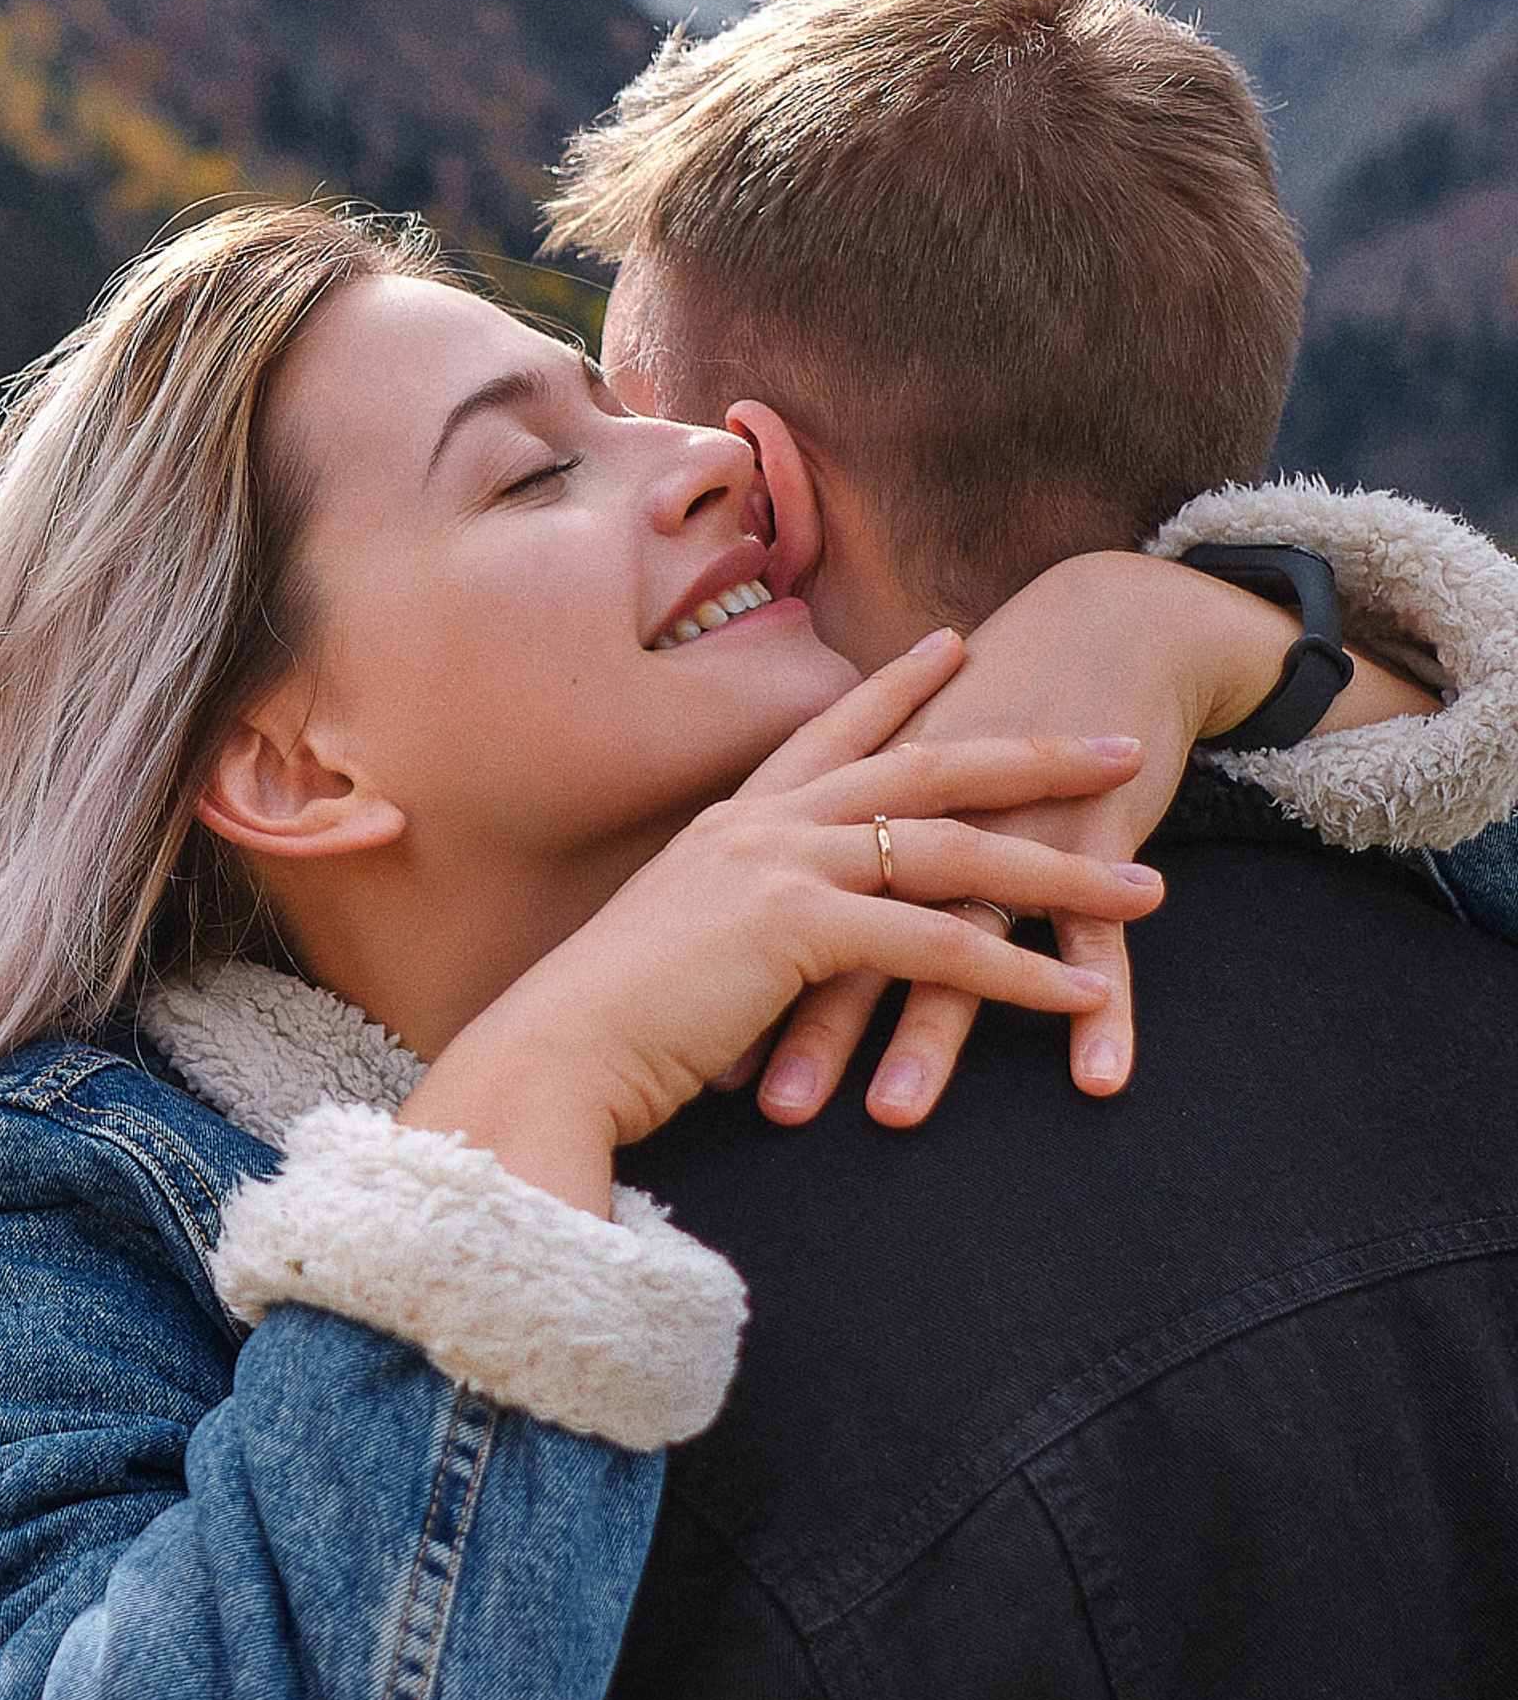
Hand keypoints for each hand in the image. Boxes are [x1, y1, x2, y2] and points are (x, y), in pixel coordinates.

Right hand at [403, 630, 1163, 1212]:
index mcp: (728, 825)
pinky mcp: (798, 931)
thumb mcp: (672, 951)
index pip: (829, 733)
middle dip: (1030, 751)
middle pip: (922, 765)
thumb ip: (725, 931)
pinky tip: (1085, 990)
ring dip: (1060, 869)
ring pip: (952, 849)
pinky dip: (1020, 971)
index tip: (956, 642)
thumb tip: (752, 955)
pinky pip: (939, 944)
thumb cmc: (600, 1026)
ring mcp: (778, 868)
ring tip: (1149, 885)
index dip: (896, 686)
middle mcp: (759, 826)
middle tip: (1121, 742)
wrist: (550, 1057)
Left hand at [753, 551, 1442, 1127]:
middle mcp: (920, 819)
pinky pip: (1096, 935)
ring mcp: (1007, 823)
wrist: (1099, 630)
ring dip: (929, 1034)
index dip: (751, 989)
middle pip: (856, 934)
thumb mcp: (893, 792)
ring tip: (892, 1117)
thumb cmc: (980, 723)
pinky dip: (1107, 1009)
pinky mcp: (1096, 830)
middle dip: (812, 1024)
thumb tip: (764, 974)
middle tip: (775, 1108)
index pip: (791, 915)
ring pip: (961, 937)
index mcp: (856, 809)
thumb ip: (836, 870)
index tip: (708, 1072)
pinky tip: (1099, 1078)